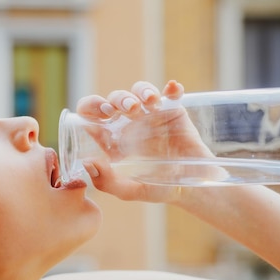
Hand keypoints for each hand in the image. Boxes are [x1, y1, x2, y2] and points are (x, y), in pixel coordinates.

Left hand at [75, 80, 212, 201]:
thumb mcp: (129, 191)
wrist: (192, 188)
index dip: (91, 107)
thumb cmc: (158, 189)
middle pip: (115, 99)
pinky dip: (171, 89)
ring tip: (149, 102)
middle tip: (127, 109)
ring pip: (139, 91)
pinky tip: (172, 90)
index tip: (101, 114)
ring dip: (141, 91)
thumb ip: (107, 182)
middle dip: (118, 98)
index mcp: (113, 138)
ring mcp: (151, 115)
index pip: (92, 114)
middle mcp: (129, 123)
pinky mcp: (173, 111)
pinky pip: (170, 94)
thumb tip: (88, 163)